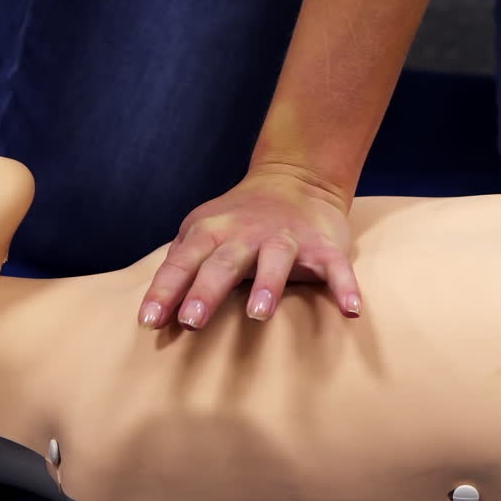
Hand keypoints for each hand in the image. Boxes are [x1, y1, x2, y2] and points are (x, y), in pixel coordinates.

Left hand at [137, 167, 361, 330]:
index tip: (149, 321)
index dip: (165, 290)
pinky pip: (335, 267)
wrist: (296, 179)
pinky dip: (345, 286)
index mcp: (210, 232)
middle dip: (206, 291)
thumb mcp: (202, 233)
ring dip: (267, 285)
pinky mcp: (322, 246)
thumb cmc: (237, 223)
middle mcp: (245, 234)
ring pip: (275, 260)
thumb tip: (153, 316)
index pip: (182, 262)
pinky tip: (350, 310)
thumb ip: (180, 268)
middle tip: (192, 321)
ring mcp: (285, 238)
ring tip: (260, 315)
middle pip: (222, 262)